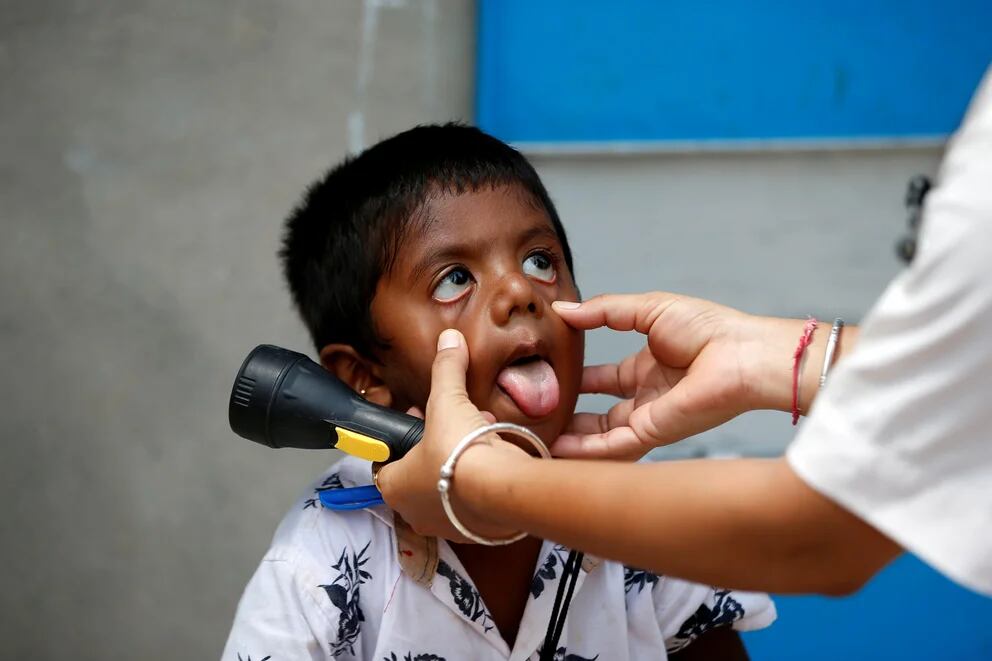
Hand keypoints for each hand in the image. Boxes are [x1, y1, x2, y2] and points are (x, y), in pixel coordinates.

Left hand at [377, 329, 524, 540]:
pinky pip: (473, 503)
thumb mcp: (448, 401)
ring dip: (459, 463)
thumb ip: (446, 370)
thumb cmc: (459, 451)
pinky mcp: (476, 532)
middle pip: (418, 474)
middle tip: (452, 424)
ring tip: (480, 435)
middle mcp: (414, 512)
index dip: (402, 437)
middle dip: (436, 447)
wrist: (499, 490)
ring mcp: (446, 525)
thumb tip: (449, 339)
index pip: (385, 462)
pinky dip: (481, 482)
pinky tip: (495, 459)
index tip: (420, 418)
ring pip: (447, 489)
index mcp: (393, 486)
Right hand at [551, 292, 801, 458]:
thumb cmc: (709, 328)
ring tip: (534, 438)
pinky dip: (583, 451)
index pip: (603, 380)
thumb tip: (563, 311)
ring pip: (599, 436)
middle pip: (597, 414)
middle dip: (568, 416)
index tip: (545, 377)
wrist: (741, 354)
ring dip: (569, 439)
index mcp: (647, 368)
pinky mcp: (652, 434)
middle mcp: (646, 397)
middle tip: (534, 415)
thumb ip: (603, 312)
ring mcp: (648, 418)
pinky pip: (610, 448)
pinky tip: (555, 448)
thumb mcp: (647, 308)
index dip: (575, 380)